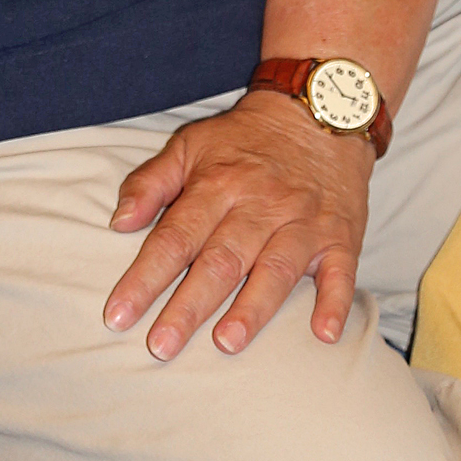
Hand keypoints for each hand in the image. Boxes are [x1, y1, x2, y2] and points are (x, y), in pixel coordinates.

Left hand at [104, 91, 373, 360]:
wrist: (318, 113)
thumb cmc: (244, 140)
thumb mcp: (189, 145)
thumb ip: (150, 183)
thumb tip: (119, 222)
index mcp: (216, 185)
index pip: (174, 237)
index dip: (144, 277)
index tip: (118, 315)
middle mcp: (258, 205)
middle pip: (219, 261)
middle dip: (188, 306)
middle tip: (161, 347)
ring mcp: (302, 223)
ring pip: (275, 270)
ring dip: (251, 308)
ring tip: (225, 343)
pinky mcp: (341, 236)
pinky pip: (342, 272)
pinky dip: (335, 303)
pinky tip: (323, 335)